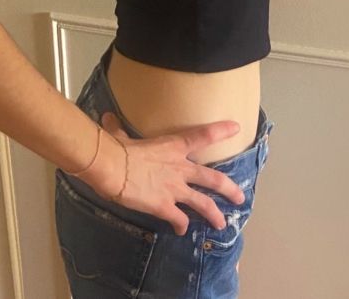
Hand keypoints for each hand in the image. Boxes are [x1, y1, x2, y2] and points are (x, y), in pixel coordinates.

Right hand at [90, 112, 246, 236]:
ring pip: (203, 204)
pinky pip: (179, 219)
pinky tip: (181, 231)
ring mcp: (175, 189)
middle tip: (241, 197)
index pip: (203, 135)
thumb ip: (118, 128)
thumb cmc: (118, 148)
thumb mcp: (120, 135)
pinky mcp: (164, 207)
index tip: (236, 128)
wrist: (113, 167)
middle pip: (213, 179)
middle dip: (229, 189)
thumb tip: (107, 117)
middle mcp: (180, 168)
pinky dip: (181, 226)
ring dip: (214, 215)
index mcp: (173, 146)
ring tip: (222, 224)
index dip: (221, 131)